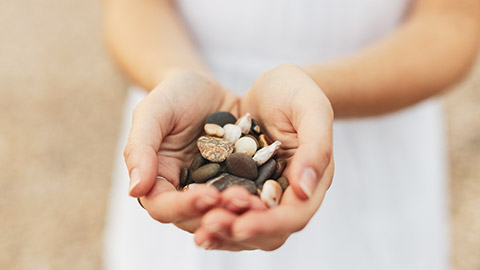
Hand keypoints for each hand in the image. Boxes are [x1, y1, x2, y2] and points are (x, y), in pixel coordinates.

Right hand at [124, 70, 244, 231]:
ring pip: (223, 216)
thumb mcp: (154, 111)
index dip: (184, 206)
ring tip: (259, 204)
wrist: (207, 88)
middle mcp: (184, 193)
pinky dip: (258, 203)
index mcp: (158, 181)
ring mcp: (213, 192)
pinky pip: (246, 201)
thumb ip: (140, 147)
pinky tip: (272, 198)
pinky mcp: (237, 186)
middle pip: (196, 219)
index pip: (164, 206)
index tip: (208, 195)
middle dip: (219, 214)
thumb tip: (134, 189)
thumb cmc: (174, 95)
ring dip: (240, 216)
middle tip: (242, 200)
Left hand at [194, 64, 333, 249]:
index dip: (269, 224)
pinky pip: (226, 210)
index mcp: (312, 181)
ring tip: (200, 228)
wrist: (271, 86)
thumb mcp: (311, 108)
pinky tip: (190, 212)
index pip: (295, 216)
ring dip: (222, 232)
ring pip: (245, 228)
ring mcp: (261, 194)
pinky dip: (210, 216)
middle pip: (267, 233)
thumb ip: (316, 146)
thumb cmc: (296, 90)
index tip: (242, 223)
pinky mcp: (239, 187)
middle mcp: (287, 195)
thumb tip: (304, 191)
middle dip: (239, 231)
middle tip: (210, 223)